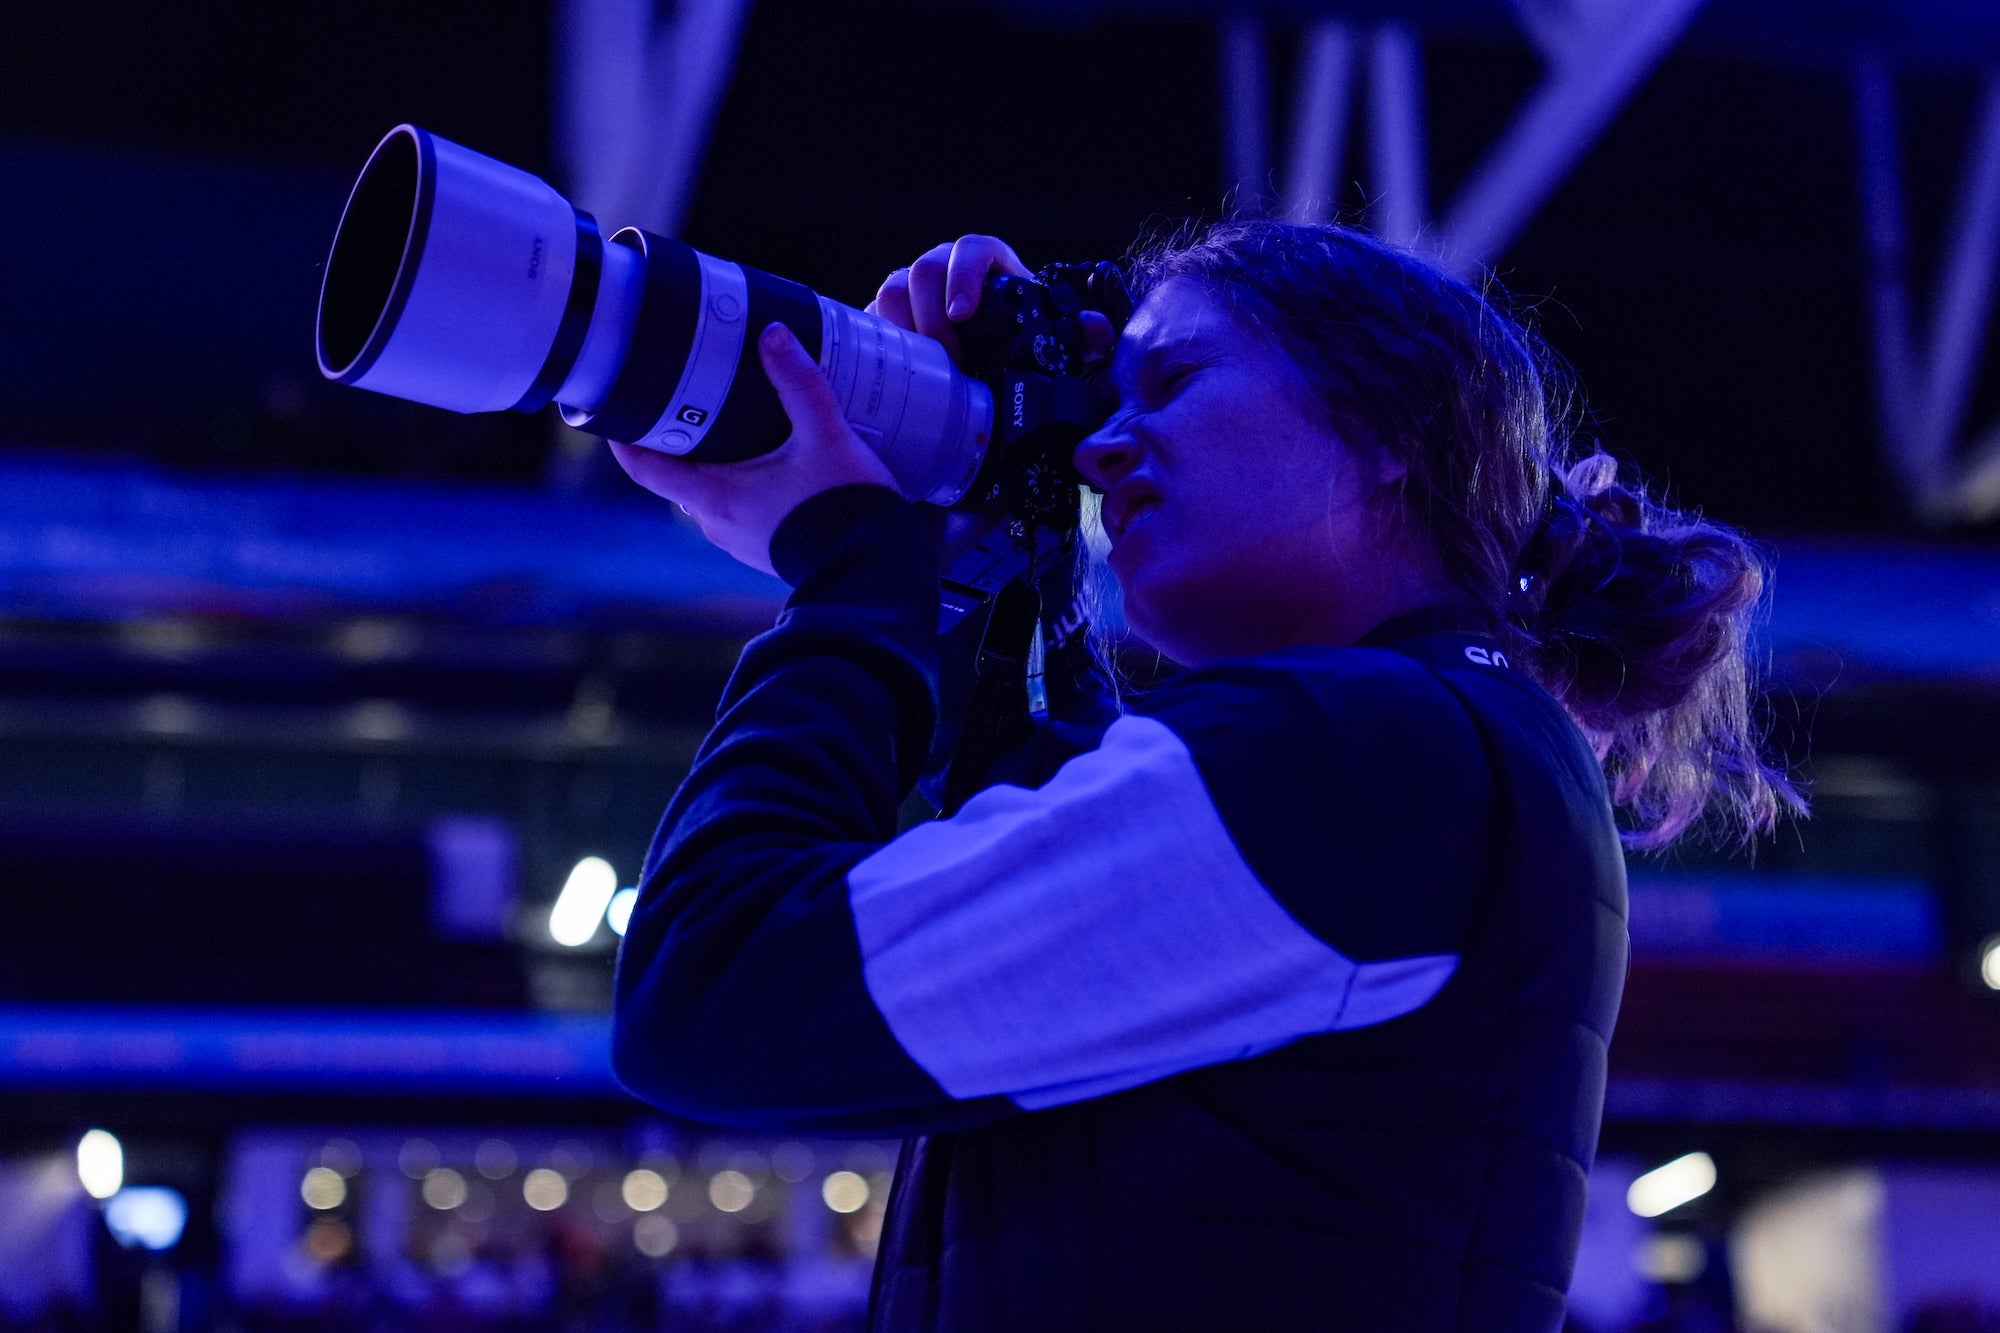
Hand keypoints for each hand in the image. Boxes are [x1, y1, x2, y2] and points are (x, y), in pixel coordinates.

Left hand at [609, 322, 895, 575]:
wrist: (877, 570)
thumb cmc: (847, 508)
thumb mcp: (826, 437)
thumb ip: (800, 384)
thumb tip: (774, 334)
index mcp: (717, 497)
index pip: (645, 470)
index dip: (622, 440)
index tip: (613, 411)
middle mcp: (718, 524)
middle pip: (677, 477)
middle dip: (676, 442)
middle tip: (683, 400)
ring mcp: (740, 541)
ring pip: (708, 494)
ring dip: (711, 465)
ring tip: (728, 425)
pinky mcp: (765, 548)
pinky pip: (737, 511)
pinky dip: (739, 485)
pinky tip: (766, 463)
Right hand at [868, 235, 1117, 365]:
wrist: (996, 367)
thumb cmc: (1028, 346)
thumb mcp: (1062, 341)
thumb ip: (1086, 334)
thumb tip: (1092, 328)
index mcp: (989, 266)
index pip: (973, 249)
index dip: (964, 276)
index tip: (962, 314)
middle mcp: (946, 272)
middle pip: (923, 272)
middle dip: (931, 316)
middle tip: (949, 359)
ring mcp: (913, 294)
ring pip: (892, 292)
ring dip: (901, 328)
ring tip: (922, 366)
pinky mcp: (891, 320)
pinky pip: (871, 320)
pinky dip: (876, 343)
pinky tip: (891, 370)